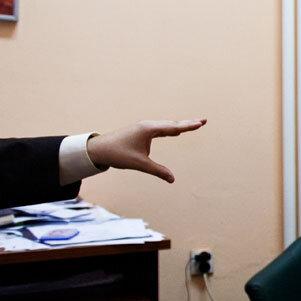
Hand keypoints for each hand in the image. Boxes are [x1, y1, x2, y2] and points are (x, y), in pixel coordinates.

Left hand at [85, 119, 205, 183]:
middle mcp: (147, 125)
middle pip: (172, 124)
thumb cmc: (118, 154)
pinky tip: (173, 131)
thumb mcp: (139, 164)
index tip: (201, 122)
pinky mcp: (139, 131)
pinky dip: (169, 129)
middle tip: (203, 121)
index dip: (189, 126)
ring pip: (165, 126)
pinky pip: (159, 129)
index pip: (174, 127)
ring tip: (191, 126)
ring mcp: (143, 127)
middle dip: (187, 123)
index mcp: (149, 129)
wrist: (98, 149)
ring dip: (179, 126)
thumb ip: (157, 170)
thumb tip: (172, 179)